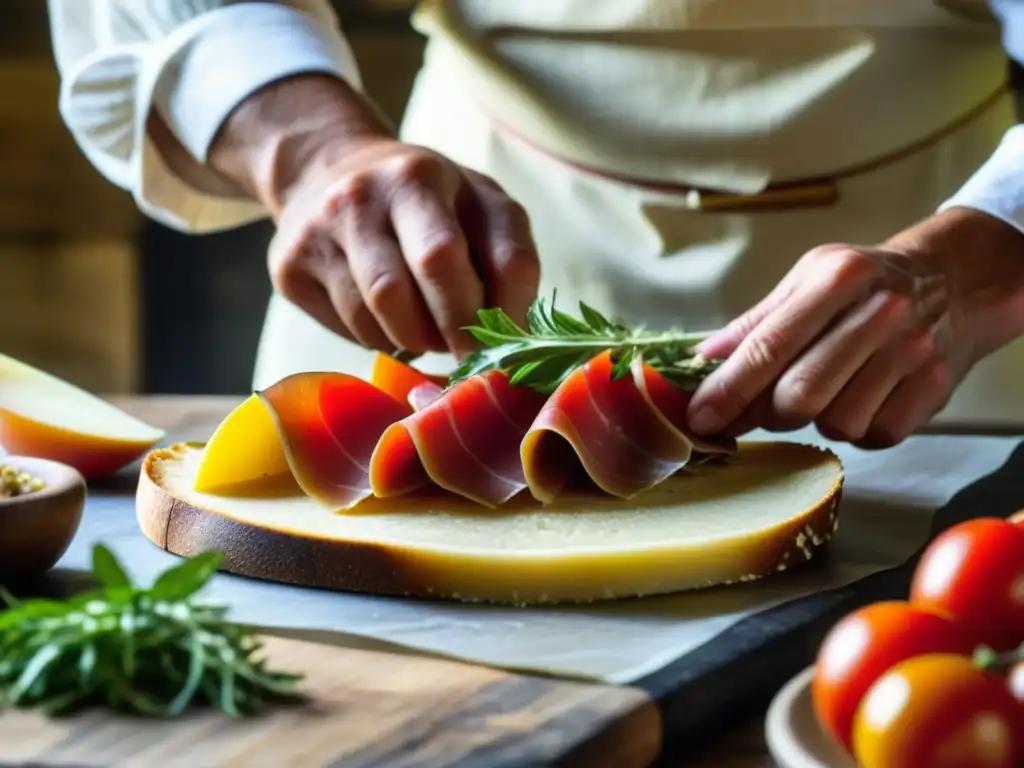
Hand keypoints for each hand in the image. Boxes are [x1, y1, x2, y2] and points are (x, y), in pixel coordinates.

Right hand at [208, 75, 538, 357]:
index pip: (454, 257)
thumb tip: (512, 338)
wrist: (331, 168)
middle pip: (406, 290)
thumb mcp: (481, 206)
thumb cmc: (430, 201)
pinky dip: (380, 338)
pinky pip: (348, 329)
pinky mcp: (289, 268)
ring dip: (414, 341)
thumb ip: (510, 262)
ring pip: (375, 319)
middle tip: (466, 353)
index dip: (488, 312)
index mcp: (418, 176)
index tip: (501, 344)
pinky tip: (389, 317)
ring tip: (428, 326)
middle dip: (449, 333)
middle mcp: (359, 196)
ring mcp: (317, 231)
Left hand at [685, 208, 1023, 447]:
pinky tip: (858, 397)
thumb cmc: (866, 282)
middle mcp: (881, 314)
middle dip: (767, 413)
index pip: (769, 346)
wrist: (954, 282)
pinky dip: (855, 428)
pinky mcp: (934, 390)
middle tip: (760, 407)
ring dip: (815, 420)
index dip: (729, 390)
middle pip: (801, 396)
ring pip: (836, 424)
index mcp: (838, 279)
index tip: (699, 419)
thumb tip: (703, 359)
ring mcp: (913, 353)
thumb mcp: (807, 279)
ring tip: (825, 388)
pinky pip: (875, 436)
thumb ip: (756, 322)